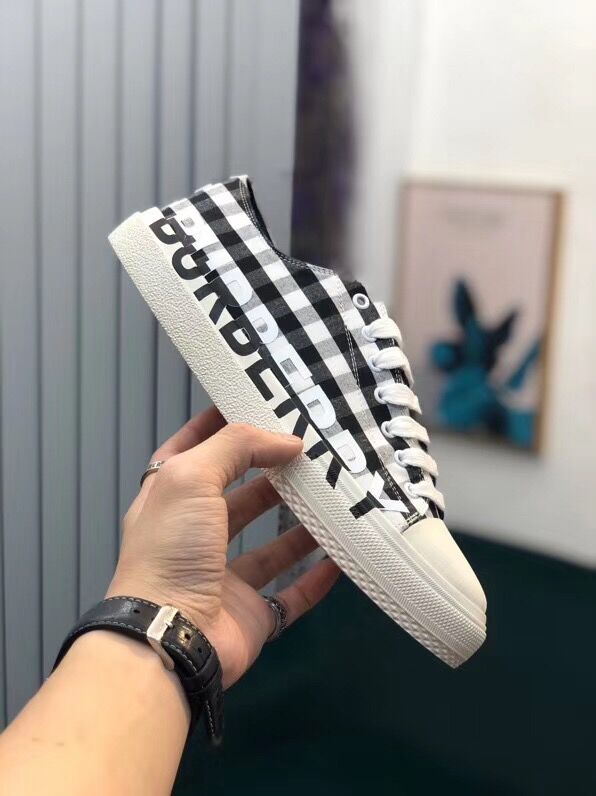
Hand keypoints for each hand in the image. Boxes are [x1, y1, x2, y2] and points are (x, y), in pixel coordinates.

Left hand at [106, 407, 339, 686]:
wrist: (170, 639)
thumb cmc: (172, 549)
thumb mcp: (191, 477)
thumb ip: (237, 447)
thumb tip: (287, 441)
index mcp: (168, 502)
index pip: (189, 454)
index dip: (215, 428)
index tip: (251, 407)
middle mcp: (193, 538)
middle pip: (237, 498)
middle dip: (270, 474)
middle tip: (312, 452)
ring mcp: (222, 579)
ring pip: (269, 546)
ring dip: (299, 524)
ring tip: (334, 496)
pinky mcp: (251, 616)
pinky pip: (292, 593)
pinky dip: (317, 576)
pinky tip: (343, 555)